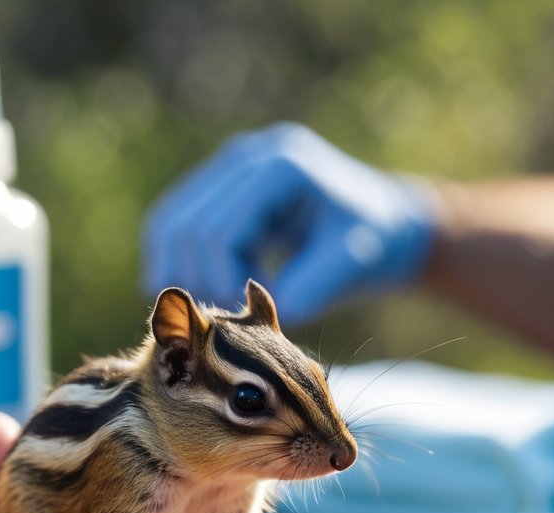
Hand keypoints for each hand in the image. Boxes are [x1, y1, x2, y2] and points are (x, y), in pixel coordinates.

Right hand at [142, 122, 435, 325]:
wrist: (383, 218)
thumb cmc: (374, 242)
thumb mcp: (353, 263)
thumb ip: (313, 286)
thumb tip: (262, 310)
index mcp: (280, 168)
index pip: (221, 231)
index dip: (223, 282)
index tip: (246, 315)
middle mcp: (247, 155)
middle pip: (188, 226)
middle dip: (201, 281)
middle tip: (229, 316)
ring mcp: (229, 164)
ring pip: (170, 222)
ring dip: (181, 272)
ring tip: (214, 305)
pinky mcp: (218, 181)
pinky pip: (174, 221)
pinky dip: (178, 260)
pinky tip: (203, 290)